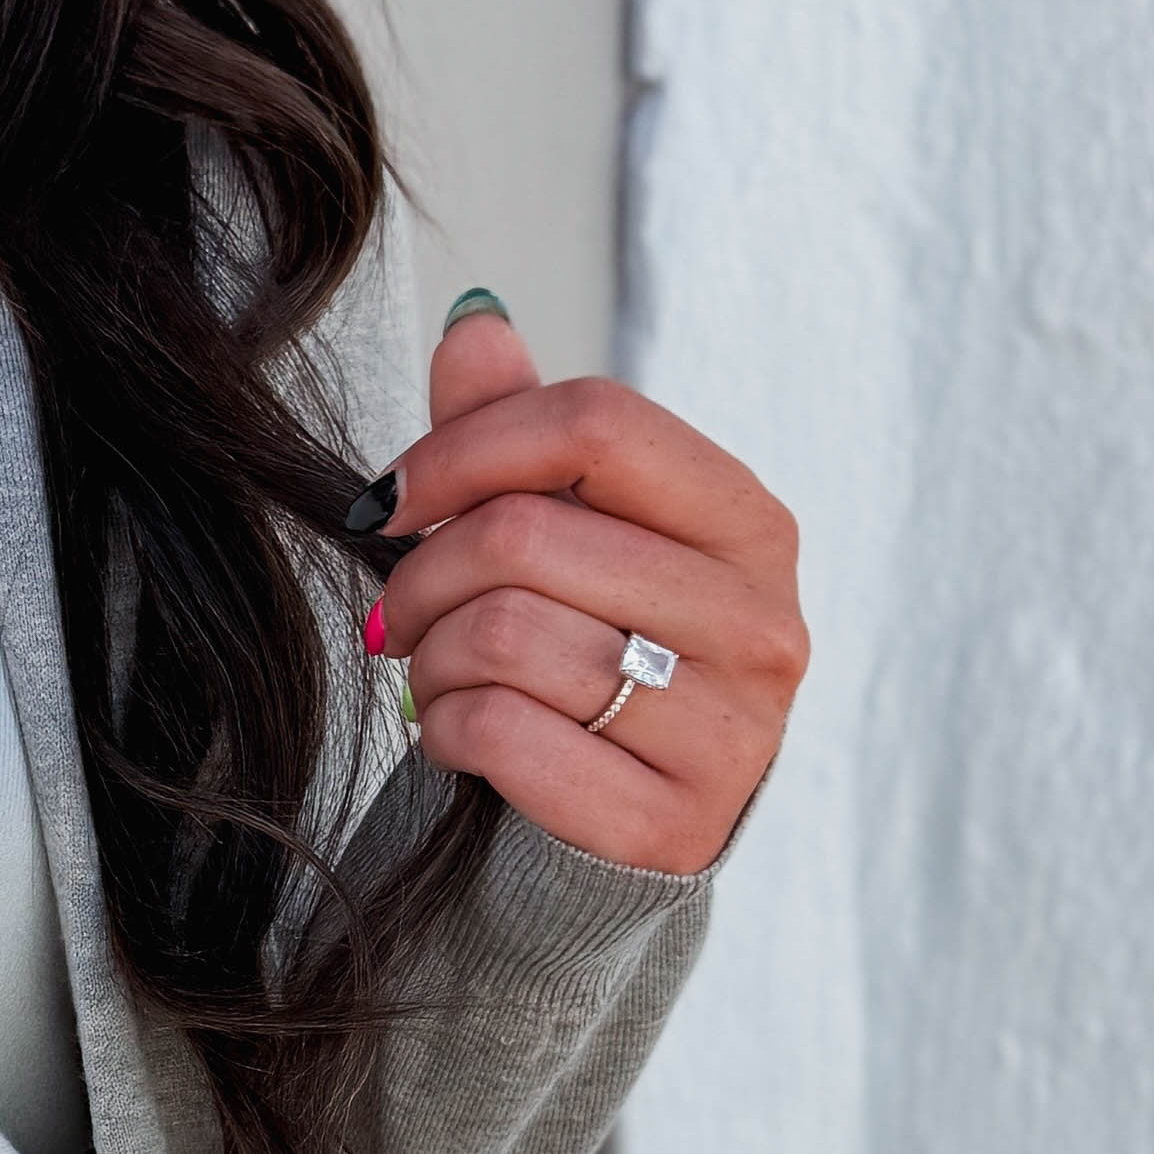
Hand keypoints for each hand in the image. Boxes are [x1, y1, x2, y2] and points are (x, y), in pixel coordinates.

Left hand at [366, 298, 802, 874]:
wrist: (631, 828)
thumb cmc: (595, 653)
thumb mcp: (572, 534)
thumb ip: (525, 429)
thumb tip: (477, 324)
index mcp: (747, 523)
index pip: (597, 423)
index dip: (466, 446)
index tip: (391, 495)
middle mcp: (761, 621)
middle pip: (528, 535)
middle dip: (422, 571)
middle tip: (394, 612)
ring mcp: (729, 730)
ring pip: (503, 635)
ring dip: (430, 657)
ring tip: (436, 673)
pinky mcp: (670, 823)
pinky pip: (499, 733)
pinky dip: (442, 729)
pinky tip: (455, 733)